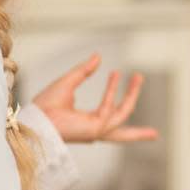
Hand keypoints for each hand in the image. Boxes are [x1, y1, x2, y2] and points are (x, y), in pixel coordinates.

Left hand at [32, 54, 157, 143]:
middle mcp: (94, 129)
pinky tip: (115, 75)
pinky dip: (113, 91)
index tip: (117, 72)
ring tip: (139, 77)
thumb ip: (84, 71)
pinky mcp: (95, 129)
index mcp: (88, 122)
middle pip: (123, 132)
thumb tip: (98, 57)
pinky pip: (110, 108)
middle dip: (139, 131)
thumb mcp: (68, 82)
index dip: (116, 93)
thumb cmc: (45, 105)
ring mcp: (96, 131)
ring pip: (123, 115)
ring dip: (132, 94)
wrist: (35, 118)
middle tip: (155, 131)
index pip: (109, 115)